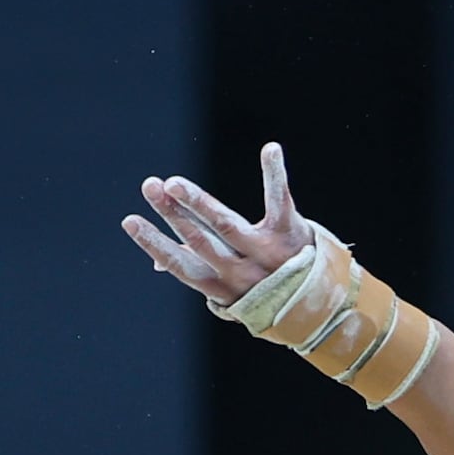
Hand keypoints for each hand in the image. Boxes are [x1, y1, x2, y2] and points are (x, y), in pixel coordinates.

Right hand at [120, 144, 323, 309]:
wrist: (322, 306)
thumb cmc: (264, 293)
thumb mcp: (229, 293)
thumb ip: (198, 272)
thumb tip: (156, 264)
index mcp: (221, 288)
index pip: (181, 266)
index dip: (155, 244)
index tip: (130, 220)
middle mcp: (241, 273)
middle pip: (200, 241)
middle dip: (172, 214)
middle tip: (151, 186)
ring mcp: (266, 254)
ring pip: (227, 224)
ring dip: (198, 201)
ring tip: (175, 182)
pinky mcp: (290, 233)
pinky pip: (279, 200)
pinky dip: (274, 173)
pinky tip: (269, 148)